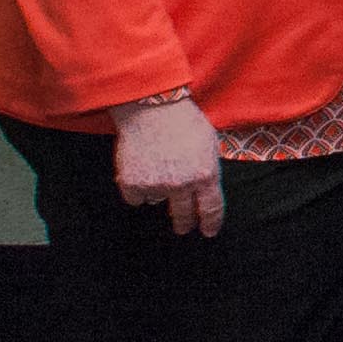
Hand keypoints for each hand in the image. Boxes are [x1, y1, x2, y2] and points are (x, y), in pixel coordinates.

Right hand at [108, 96, 221, 236]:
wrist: (151, 109)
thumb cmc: (184, 121)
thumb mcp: (209, 144)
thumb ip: (208, 168)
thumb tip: (207, 186)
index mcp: (206, 175)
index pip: (210, 209)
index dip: (210, 223)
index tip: (208, 232)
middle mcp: (182, 185)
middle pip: (184, 215)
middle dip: (184, 224)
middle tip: (182, 228)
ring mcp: (156, 185)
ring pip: (158, 202)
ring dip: (159, 194)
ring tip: (158, 174)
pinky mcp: (132, 183)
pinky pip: (136, 198)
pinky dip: (137, 190)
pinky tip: (140, 172)